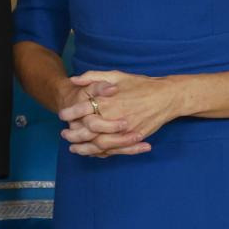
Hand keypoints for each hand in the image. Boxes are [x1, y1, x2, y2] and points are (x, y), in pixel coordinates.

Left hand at [59, 70, 179, 156]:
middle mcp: (114, 116)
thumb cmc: (140, 84)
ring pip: (99, 144)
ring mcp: (124, 130)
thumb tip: (74, 79)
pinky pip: (113, 149)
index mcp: (108, 100)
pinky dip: (101, 153)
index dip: (70, 113)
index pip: (82, 110)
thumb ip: (93, 77)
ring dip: (84, 148)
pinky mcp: (132, 139)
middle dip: (74, 134)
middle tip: (64, 135)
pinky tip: (92, 152)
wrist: (166, 97)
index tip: (62, 115)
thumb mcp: (116, 75)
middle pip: (88, 130)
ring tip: (74, 148)